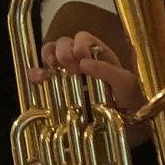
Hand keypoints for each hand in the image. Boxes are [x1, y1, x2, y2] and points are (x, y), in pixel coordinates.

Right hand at [28, 31, 143, 114]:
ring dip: (48, 56)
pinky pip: (41, 73)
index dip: (79, 44)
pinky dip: (35, 72)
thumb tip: (83, 63)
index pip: (83, 38)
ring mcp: (68, 72)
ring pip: (50, 53)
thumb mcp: (125, 84)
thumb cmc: (129, 101)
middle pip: (64, 42)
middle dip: (64, 51)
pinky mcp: (57, 88)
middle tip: (70, 69)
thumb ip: (108, 70)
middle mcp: (81, 59)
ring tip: (51, 68)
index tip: (80, 59)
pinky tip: (37, 77)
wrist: (126, 126)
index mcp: (99, 53)